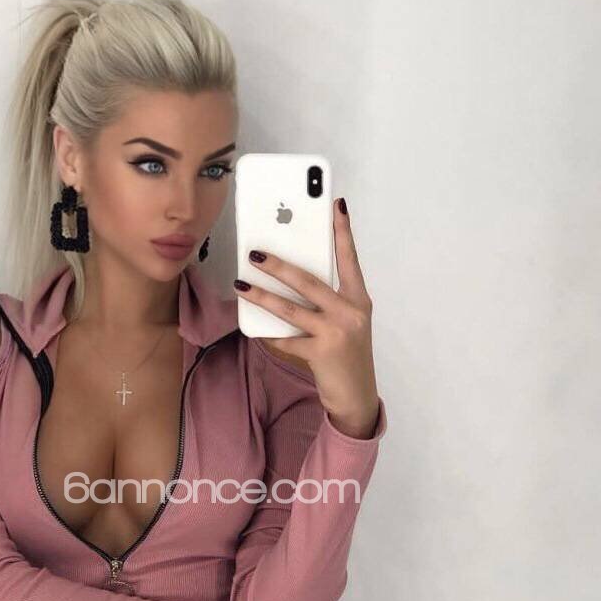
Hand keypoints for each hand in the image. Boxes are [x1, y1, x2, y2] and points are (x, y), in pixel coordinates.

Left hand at [234, 197, 379, 438]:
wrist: (357, 395)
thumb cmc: (347, 353)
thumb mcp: (347, 322)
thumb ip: (327, 300)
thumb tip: (292, 278)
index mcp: (359, 299)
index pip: (349, 259)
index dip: (342, 232)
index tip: (335, 205)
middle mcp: (351, 313)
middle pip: (309, 281)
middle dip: (279, 265)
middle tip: (255, 252)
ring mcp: (336, 332)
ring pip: (292, 308)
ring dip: (263, 296)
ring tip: (241, 285)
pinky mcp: (321, 353)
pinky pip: (287, 339)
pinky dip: (269, 333)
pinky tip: (254, 328)